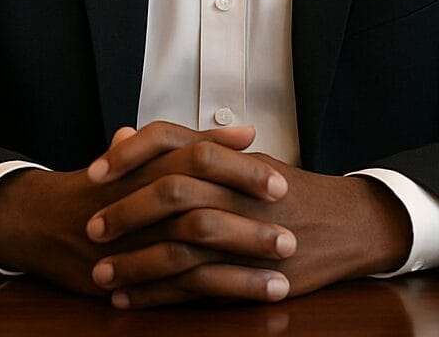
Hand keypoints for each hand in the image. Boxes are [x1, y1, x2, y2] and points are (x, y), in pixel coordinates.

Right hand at [0, 124, 292, 300]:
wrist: (43, 220)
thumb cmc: (106, 184)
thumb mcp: (148, 154)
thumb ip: (200, 144)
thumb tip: (246, 131)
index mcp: (150, 165)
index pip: (201, 159)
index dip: (241, 172)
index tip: (281, 182)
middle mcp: (142, 199)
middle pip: (201, 207)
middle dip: (249, 224)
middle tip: (292, 235)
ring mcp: (133, 240)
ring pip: (193, 252)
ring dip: (241, 266)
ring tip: (284, 273)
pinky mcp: (129, 274)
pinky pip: (178, 288)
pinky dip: (217, 293)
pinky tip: (251, 297)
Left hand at [86, 124, 410, 307]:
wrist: (346, 222)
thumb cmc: (286, 190)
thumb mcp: (241, 160)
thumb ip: (187, 149)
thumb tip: (128, 137)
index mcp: (229, 158)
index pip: (171, 141)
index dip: (130, 155)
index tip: (94, 172)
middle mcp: (236, 189)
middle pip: (172, 192)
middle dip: (126, 211)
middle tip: (92, 228)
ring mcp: (246, 232)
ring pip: (181, 245)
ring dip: (136, 263)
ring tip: (101, 276)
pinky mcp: (253, 272)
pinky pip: (198, 287)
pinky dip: (159, 295)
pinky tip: (131, 300)